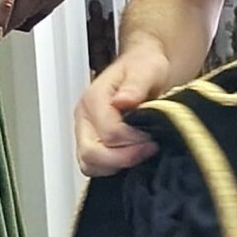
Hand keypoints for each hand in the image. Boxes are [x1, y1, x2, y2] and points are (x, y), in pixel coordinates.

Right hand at [75, 37, 172, 176]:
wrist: (142, 68)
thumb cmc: (144, 67)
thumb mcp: (147, 68)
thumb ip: (136, 84)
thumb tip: (123, 101)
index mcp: (93, 99)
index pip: (108, 132)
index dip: (133, 140)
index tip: (153, 138)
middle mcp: (83, 118)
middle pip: (91, 154)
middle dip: (123, 158)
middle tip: (149, 150)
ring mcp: (84, 134)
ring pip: (90, 165)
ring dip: (117, 166)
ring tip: (142, 154)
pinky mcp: (91, 145)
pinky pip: (95, 168)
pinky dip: (113, 169)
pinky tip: (133, 159)